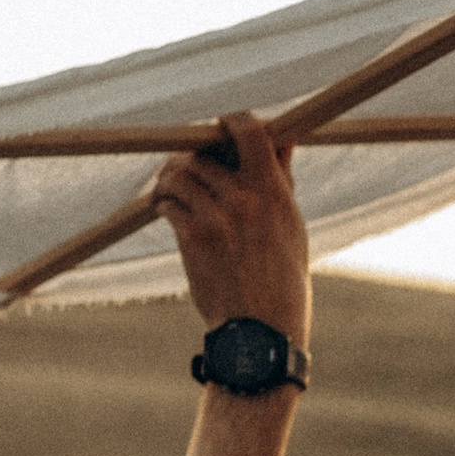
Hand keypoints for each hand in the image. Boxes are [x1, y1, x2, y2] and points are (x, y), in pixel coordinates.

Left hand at [154, 115, 312, 349]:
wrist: (260, 333)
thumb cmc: (283, 284)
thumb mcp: (292, 228)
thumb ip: (281, 182)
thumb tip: (282, 142)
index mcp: (274, 193)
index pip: (249, 132)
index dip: (231, 122)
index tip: (220, 127)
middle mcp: (245, 199)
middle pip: (204, 154)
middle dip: (191, 157)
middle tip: (184, 165)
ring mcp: (216, 218)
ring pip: (180, 175)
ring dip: (170, 178)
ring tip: (168, 187)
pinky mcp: (193, 239)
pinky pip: (168, 203)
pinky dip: (162, 202)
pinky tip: (165, 209)